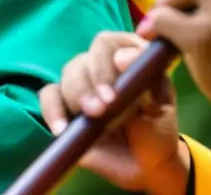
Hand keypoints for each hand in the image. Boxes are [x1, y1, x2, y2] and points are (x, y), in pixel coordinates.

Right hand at [38, 31, 189, 194]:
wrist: (146, 166)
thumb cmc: (156, 129)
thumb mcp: (161, 105)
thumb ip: (148, 80)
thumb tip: (121, 57)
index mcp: (126, 57)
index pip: (107, 44)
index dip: (105, 62)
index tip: (112, 91)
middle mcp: (101, 66)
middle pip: (83, 60)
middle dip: (90, 84)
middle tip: (101, 109)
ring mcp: (82, 86)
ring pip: (67, 76)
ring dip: (76, 95)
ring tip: (91, 117)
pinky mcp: (65, 108)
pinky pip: (49, 98)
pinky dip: (51, 109)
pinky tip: (60, 129)